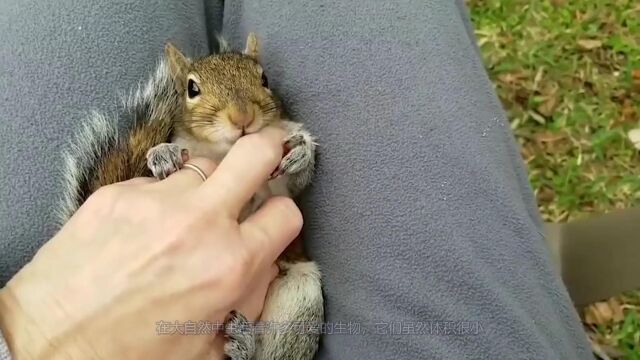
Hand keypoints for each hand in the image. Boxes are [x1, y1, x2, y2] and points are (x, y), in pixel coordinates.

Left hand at [0, 127, 300, 358]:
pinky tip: (142, 227)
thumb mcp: (210, 345)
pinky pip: (155, 182)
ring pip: (202, 165)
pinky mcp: (118, 193)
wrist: (51, 344)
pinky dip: (158, 199)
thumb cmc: (130, 354)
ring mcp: (156, 201)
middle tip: (268, 149)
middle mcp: (199, 222)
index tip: (273, 218)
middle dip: (270, 147)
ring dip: (204, 185)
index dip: (284, 216)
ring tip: (186, 212)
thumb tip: (264, 264)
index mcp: (230, 265)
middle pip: (255, 154)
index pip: (286, 212)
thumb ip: (250, 300)